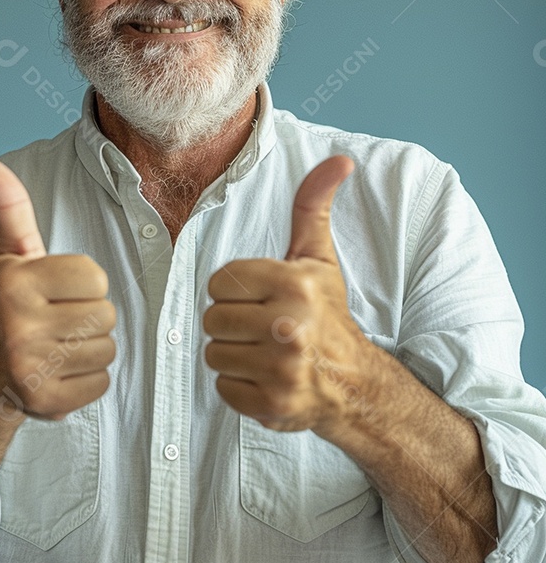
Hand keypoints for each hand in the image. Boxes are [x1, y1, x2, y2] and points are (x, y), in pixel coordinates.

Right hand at [0, 157, 115, 420]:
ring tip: (59, 345)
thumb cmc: (9, 304)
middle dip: (90, 316)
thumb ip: (9, 206)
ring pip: (107, 348)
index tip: (56, 292)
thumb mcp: (9, 254)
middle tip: (59, 322)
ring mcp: (31, 367)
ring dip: (90, 348)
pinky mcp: (45, 402)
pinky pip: (101, 382)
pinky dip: (88, 379)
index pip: (95, 276)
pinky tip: (60, 372)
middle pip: (106, 313)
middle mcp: (19, 325)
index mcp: (16, 283)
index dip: (83, 283)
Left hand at [203, 156, 366, 433]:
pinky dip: (238, 386)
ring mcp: (281, 369)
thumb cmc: (325, 313)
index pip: (220, 281)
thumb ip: (313, 207)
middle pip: (212, 318)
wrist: (351, 382)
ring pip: (213, 353)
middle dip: (231, 323)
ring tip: (262, 352)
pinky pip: (223, 387)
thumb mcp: (317, 258)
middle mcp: (289, 326)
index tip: (261, 298)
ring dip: (232, 354)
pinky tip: (264, 377)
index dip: (235, 290)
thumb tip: (340, 159)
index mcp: (294, 284)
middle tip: (261, 328)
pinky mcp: (272, 403)